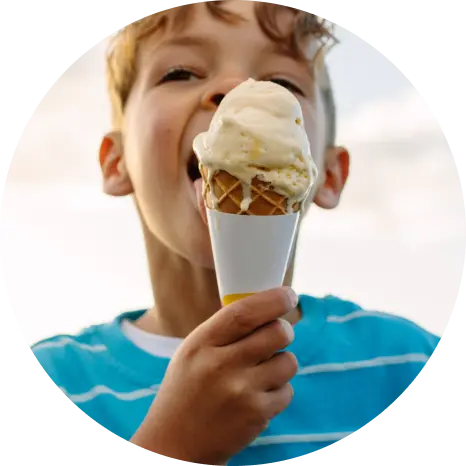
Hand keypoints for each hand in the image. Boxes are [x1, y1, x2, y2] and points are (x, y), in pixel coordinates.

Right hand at [130, 287, 298, 464]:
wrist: (175, 443)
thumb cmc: (187, 389)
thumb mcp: (193, 351)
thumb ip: (223, 330)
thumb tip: (265, 307)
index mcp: (202, 343)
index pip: (244, 313)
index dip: (272, 299)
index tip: (288, 294)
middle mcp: (221, 365)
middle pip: (276, 333)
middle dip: (284, 329)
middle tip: (279, 333)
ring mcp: (241, 392)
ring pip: (288, 361)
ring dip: (282, 362)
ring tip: (263, 370)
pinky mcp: (256, 415)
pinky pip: (287, 390)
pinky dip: (279, 390)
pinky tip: (258, 395)